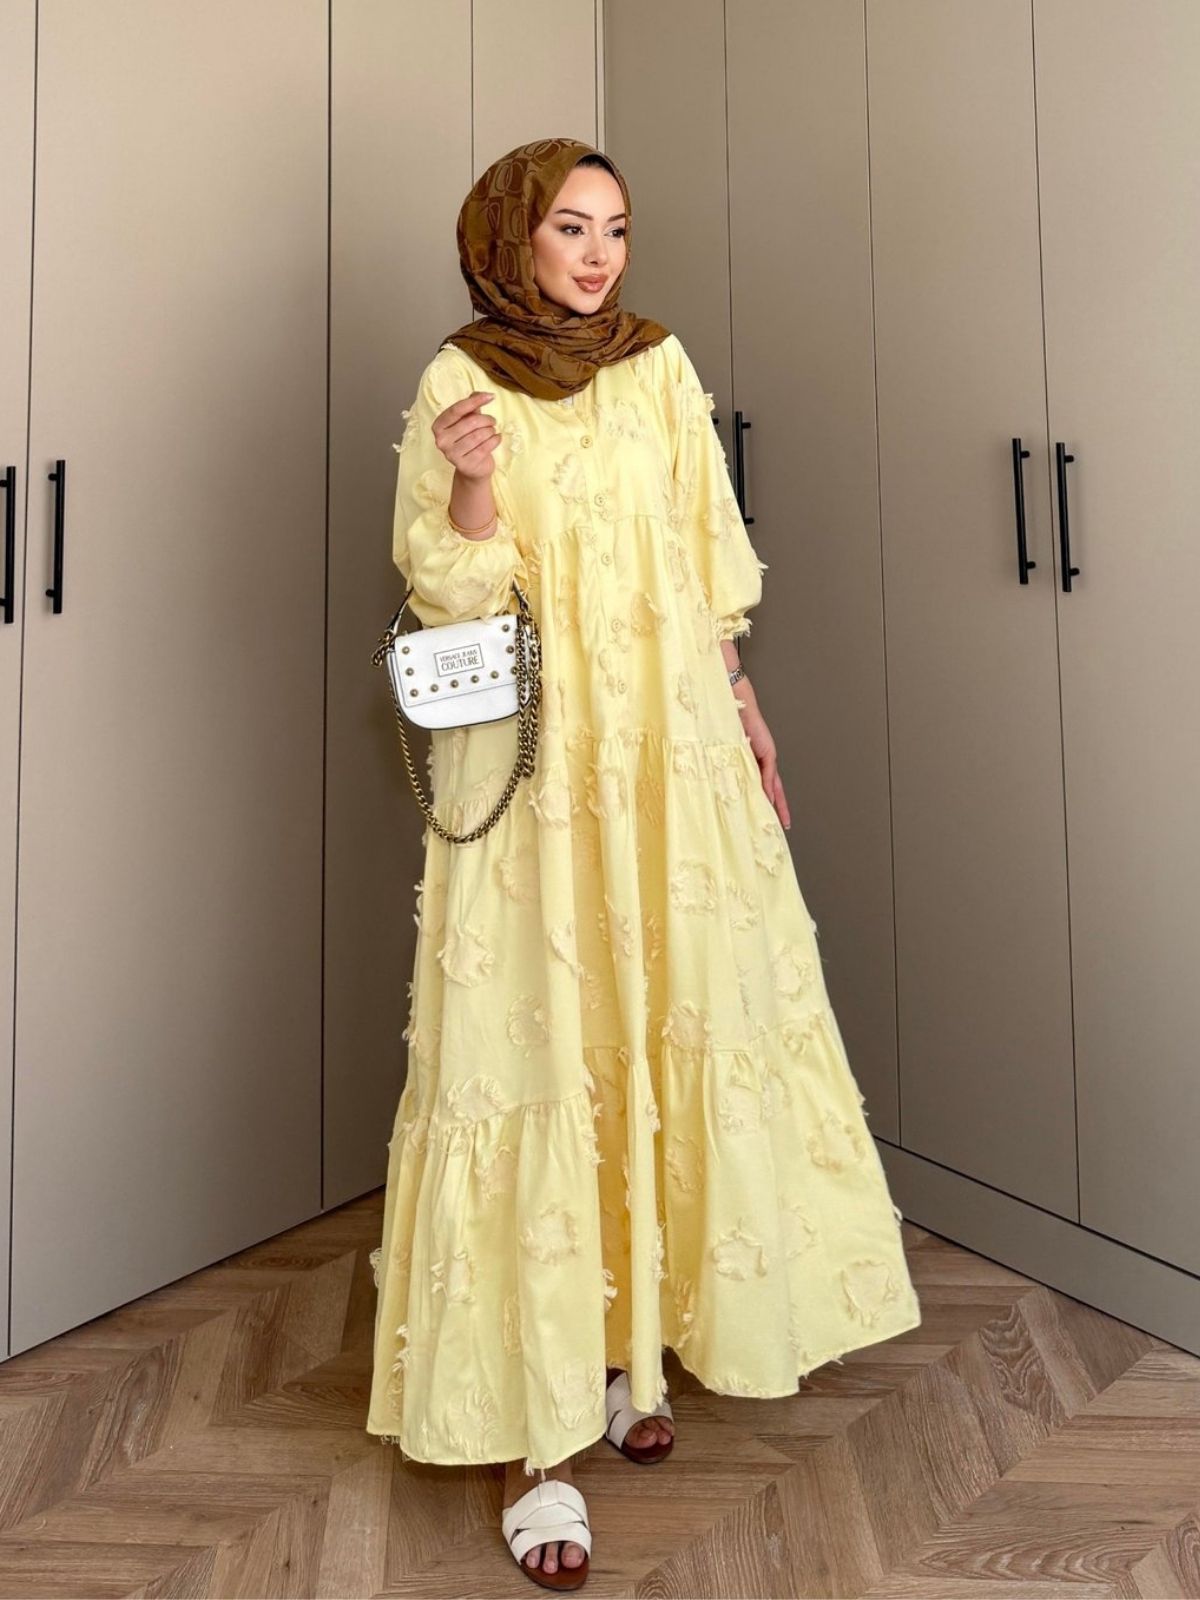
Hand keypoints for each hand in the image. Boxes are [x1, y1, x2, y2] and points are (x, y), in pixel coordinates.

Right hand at [433, 390, 500, 481]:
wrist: (472, 468)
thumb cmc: (468, 441)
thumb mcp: (467, 421)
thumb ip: (471, 406)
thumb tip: (477, 393)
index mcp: (438, 426)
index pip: (457, 410)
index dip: (475, 401)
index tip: (490, 396)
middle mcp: (441, 440)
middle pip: (470, 422)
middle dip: (486, 419)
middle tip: (492, 421)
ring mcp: (452, 455)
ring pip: (479, 435)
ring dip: (491, 430)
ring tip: (492, 431)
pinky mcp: (465, 465)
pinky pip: (485, 447)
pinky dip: (495, 440)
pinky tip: (497, 438)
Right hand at [735, 685, 790, 829]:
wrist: (736, 705)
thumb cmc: (729, 724)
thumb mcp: (729, 752)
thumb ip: (732, 767)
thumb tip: (730, 785)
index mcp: (755, 761)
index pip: (765, 785)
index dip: (769, 801)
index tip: (772, 816)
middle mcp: (764, 761)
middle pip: (775, 789)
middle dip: (780, 807)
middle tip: (785, 824)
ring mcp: (767, 756)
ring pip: (775, 784)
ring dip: (777, 802)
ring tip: (780, 818)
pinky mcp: (767, 751)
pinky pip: (768, 773)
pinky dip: (768, 787)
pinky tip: (769, 799)